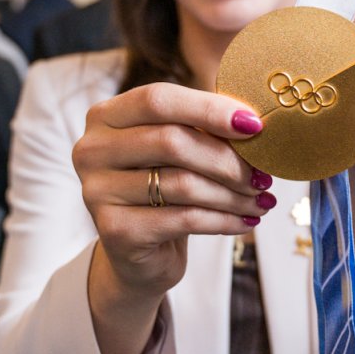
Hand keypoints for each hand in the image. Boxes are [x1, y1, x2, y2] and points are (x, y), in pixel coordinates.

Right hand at [73, 83, 272, 353]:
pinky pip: (183, 219)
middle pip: (171, 141)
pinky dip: (223, 220)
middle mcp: (91, 149)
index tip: (254, 125)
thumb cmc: (163, 188)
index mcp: (106, 116)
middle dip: (227, 159)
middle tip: (263, 174)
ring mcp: (97, 191)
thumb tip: (253, 120)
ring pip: (182, 184)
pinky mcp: (115, 230)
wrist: (139, 254)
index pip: (158, 99)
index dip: (208, 108)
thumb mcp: (177, 149)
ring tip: (261, 200)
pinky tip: (245, 221)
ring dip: (232, 194)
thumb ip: (202, 126)